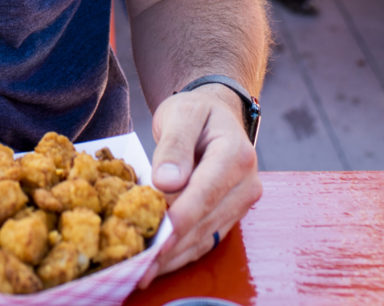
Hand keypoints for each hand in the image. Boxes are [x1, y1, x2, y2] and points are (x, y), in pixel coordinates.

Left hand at [137, 84, 262, 286]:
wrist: (216, 113)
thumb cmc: (196, 111)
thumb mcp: (181, 114)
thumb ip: (174, 145)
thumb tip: (167, 181)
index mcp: (235, 155)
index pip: (205, 193)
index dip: (179, 219)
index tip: (155, 239)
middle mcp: (246, 184)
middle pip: (205, 222)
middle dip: (171, 246)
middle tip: (137, 266)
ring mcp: (240, 202)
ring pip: (205, 237)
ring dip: (174, 257)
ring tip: (141, 272)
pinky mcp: (229, 215)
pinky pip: (205, 239)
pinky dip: (180, 254)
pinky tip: (156, 264)